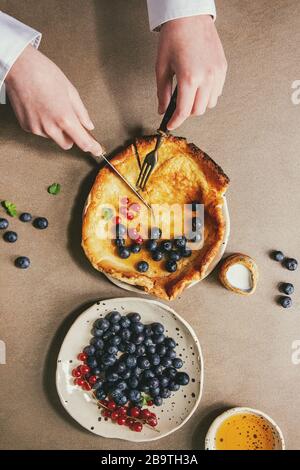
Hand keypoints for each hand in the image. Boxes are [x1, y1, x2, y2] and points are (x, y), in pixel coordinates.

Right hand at [5, 45, 101, 154]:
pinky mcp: (26, 126)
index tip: (96, 150)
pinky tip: (41, 108)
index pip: (83, 142)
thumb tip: (88, 125)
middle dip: (71, 136)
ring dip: (56, 129)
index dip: (92, 147)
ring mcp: (37, 128)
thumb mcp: (70, 91)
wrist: (19, 66)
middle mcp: (50, 127)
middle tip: (70, 120)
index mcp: (65, 118)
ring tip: (51, 107)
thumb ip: (81, 112)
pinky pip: (40, 131)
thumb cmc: (45, 74)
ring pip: (53, 137)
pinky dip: (43, 124)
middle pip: (67, 144)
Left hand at [156, 15, 226, 129]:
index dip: (175, 122)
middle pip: (198, 110)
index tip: (170, 125)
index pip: (184, 111)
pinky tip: (199, 86)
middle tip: (177, 107)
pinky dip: (208, 94)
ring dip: (198, 104)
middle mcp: (206, 77)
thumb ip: (162, 92)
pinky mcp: (223, 68)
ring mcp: (217, 73)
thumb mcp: (162, 67)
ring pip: (210, 103)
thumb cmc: (173, 37)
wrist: (189, 16)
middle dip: (186, 112)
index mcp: (189, 78)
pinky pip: (217, 91)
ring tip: (189, 95)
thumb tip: (162, 110)